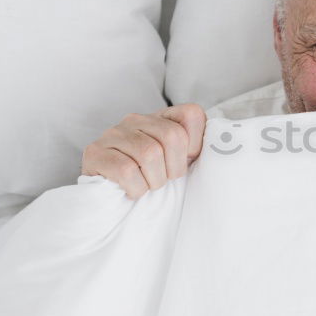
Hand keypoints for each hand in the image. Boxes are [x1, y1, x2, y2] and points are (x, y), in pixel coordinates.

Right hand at [81, 103, 206, 198]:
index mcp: (161, 117)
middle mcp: (135, 119)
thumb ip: (198, 150)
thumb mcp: (179, 162)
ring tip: (147, 185)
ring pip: (149, 154)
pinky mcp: (95, 152)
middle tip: (164, 180)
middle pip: (172, 136)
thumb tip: (221, 146)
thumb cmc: (151, 180)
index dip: (195, 145)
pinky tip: (132, 190)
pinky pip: (126, 170)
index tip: (185, 162)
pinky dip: (135, 188)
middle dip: (174, 168)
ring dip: (154, 181)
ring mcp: (113, 133)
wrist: (111, 201)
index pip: (192, 114)